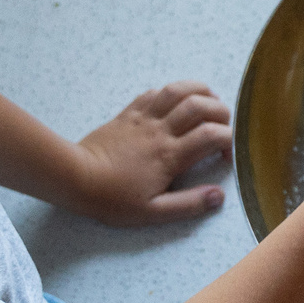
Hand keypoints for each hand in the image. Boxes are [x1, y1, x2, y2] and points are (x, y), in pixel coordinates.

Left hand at [68, 82, 234, 226]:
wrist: (75, 177)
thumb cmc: (112, 198)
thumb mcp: (152, 212)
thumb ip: (188, 205)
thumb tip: (219, 196)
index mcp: (171, 155)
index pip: (212, 134)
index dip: (228, 140)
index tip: (226, 154)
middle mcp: (161, 131)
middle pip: (200, 105)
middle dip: (221, 111)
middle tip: (223, 126)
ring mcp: (144, 118)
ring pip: (177, 90)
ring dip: (199, 91)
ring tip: (208, 102)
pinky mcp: (128, 113)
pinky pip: (153, 93)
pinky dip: (170, 92)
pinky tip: (174, 103)